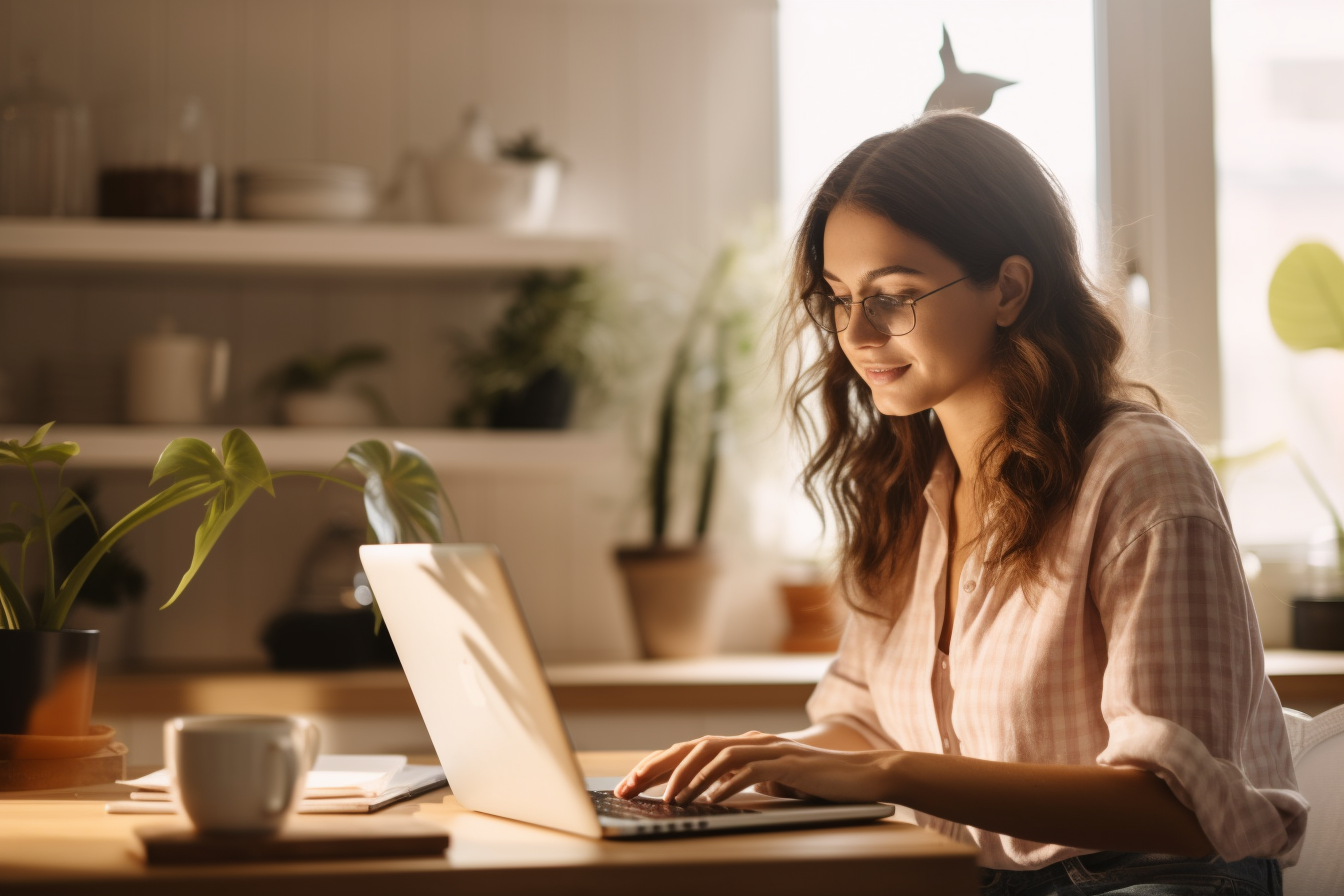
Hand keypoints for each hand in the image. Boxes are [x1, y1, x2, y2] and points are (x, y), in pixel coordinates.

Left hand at [613, 731, 898, 805]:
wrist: (860, 776)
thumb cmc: (814, 782)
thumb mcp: (769, 781)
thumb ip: (740, 780)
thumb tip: (704, 795)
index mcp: (743, 745)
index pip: (691, 749)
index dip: (658, 765)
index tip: (630, 784)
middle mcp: (752, 741)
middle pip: (696, 747)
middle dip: (660, 766)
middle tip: (632, 787)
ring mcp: (770, 749)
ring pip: (719, 755)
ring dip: (691, 777)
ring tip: (672, 798)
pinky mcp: (788, 763)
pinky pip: (749, 771)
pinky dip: (726, 785)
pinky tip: (711, 801)